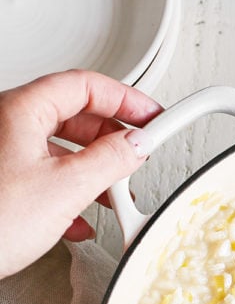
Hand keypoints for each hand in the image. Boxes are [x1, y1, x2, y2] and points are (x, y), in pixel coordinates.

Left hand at [0, 70, 161, 278]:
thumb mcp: (66, 188)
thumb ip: (110, 160)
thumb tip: (136, 144)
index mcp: (20, 110)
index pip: (85, 86)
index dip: (126, 98)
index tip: (151, 115)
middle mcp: (7, 125)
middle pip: (74, 116)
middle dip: (111, 138)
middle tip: (138, 152)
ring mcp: (3, 154)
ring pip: (60, 150)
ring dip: (94, 171)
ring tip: (116, 193)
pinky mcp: (2, 185)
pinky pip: (45, 176)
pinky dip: (71, 193)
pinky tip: (81, 218)